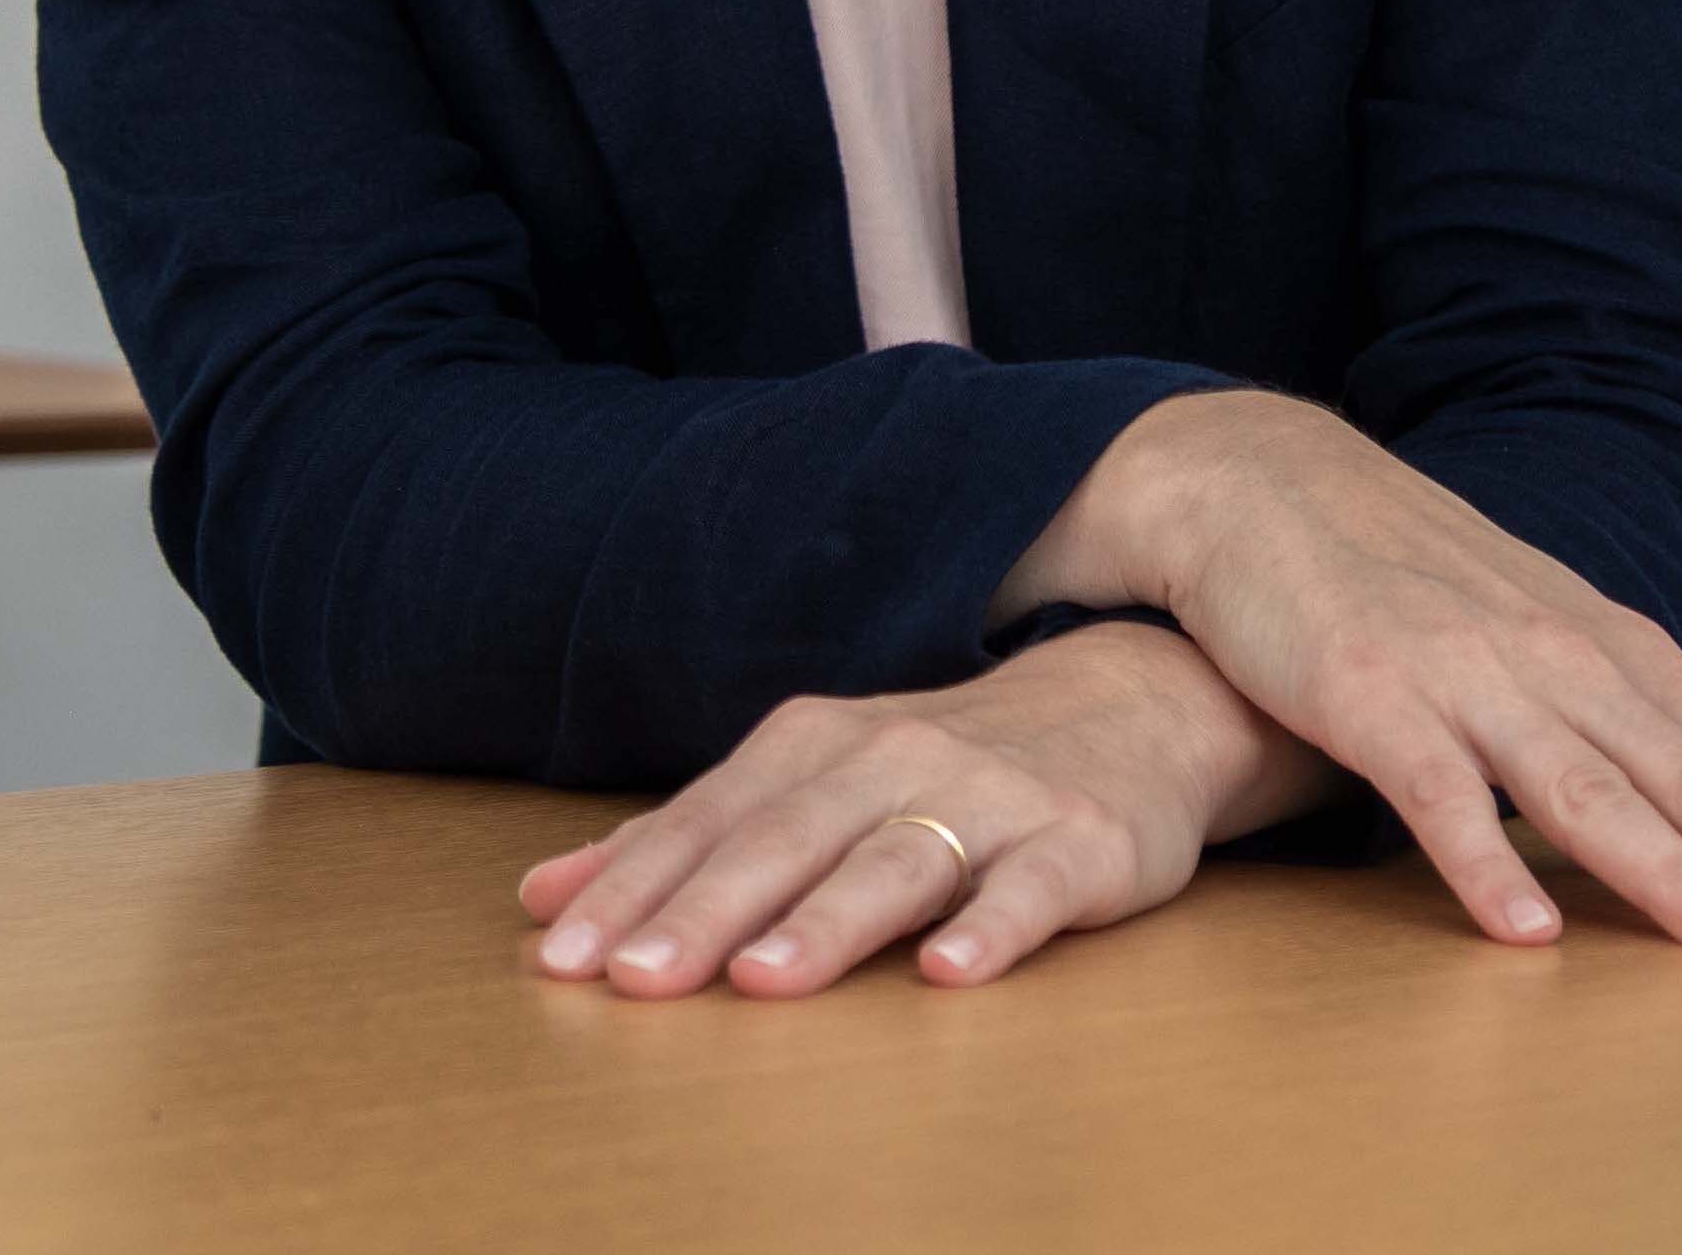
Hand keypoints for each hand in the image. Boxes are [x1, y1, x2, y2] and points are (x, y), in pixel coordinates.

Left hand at [515, 620, 1329, 997]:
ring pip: (896, 859)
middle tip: (633, 978)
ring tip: (763, 979)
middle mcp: (894, 757)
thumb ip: (687, 840)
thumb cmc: (949, 763)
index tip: (560, 955)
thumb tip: (544, 894)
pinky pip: (1031, 888)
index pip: (711, 818)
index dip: (634, 884)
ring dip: (827, 920)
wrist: (1138, 702)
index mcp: (818, 745)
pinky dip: (989, 925)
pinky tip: (947, 974)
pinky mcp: (1079, 842)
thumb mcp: (814, 783)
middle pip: (787, 839)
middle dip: (705, 909)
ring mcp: (991, 797)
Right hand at [1030, 393, 1681, 955]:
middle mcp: (1551, 652)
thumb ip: (1609, 703)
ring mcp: (1460, 670)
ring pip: (1579, 784)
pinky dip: (1481, 858)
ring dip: (1665, 867)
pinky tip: (1524, 930)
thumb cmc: (1401, 572)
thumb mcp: (1526, 623)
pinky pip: (1430, 790)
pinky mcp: (1365, 692)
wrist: (1256, 480)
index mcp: (1598, 640)